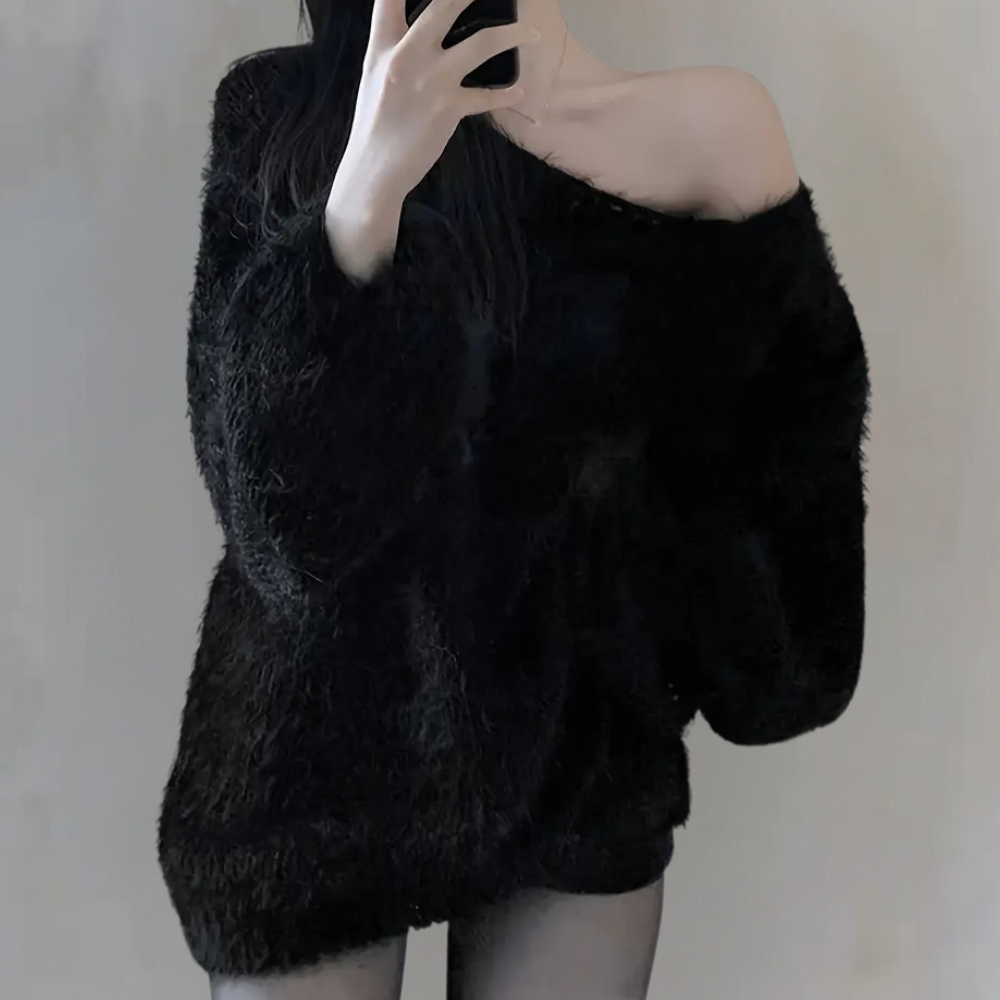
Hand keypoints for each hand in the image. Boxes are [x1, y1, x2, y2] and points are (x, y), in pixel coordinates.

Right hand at [328, 0, 539, 209]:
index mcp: (382, 45)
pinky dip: (506, 94)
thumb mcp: (375, 75)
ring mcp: (431, 81)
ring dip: (512, 36)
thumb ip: (395, 46)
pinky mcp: (449, 108)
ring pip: (482, 43)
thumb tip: (423, 28)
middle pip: (445, 4)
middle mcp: (406, 55)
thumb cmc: (376, 123)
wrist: (375, 169)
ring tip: (530, 35)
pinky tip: (518, 92)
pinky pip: (487, 95)